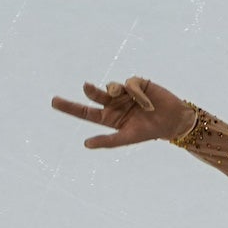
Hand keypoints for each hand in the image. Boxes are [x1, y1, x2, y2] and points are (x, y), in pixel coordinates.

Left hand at [50, 76, 193, 148]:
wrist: (174, 121)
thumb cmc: (151, 131)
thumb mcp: (128, 137)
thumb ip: (108, 141)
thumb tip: (86, 144)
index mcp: (110, 118)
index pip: (86, 113)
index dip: (70, 107)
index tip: (54, 101)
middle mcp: (114, 104)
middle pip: (94, 94)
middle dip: (89, 91)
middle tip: (85, 87)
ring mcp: (124, 92)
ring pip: (110, 86)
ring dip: (119, 93)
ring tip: (137, 105)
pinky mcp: (136, 83)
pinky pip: (129, 84)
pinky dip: (137, 94)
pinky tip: (147, 104)